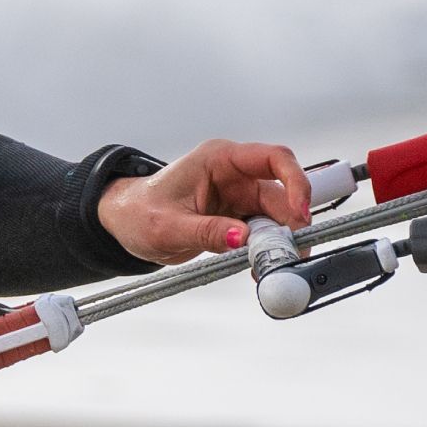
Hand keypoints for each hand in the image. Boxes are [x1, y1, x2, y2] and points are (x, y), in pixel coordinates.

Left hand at [96, 137, 309, 263]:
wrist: (125, 224)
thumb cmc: (138, 212)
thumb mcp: (168, 226)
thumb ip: (206, 232)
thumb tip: (243, 237)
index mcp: (218, 160)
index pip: (272, 159)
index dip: (295, 182)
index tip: (300, 213)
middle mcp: (234, 175)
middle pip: (280, 195)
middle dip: (290, 225)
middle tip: (289, 254)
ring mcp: (238, 197)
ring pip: (276, 217)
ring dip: (279, 242)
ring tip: (271, 267)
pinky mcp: (238, 218)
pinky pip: (263, 234)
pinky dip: (266, 252)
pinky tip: (259, 268)